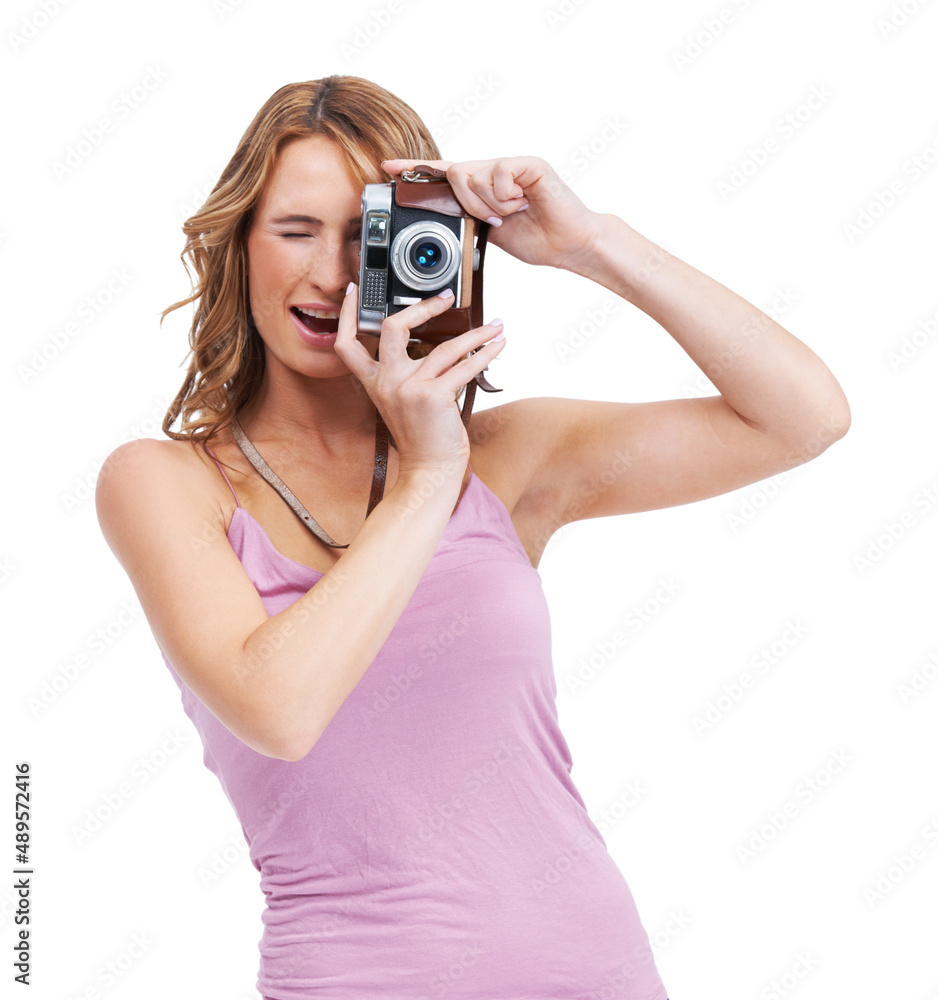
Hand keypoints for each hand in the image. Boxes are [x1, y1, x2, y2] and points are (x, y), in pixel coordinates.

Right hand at [333, 282, 505, 474]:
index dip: (345, 313)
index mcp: (374, 383)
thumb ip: (408, 374)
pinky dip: (486, 354)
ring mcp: (409, 389)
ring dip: (476, 334)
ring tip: (495, 328)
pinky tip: (497, 348)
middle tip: (447, 297)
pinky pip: (464, 367)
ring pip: (445, 347)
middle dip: (423, 306)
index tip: (352, 289)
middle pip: (393, 328)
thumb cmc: (423, 437)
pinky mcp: (433, 397)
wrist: (429, 470)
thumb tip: (438, 344)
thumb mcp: (402, 402)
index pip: (348, 344)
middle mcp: (387, 383)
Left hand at [381, 156, 602, 271]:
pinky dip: (506, 196)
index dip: (415, 169)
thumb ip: (467, 219)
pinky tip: (524, 204)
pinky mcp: (529, 163)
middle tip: (491, 221)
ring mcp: (512, 164)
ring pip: (474, 175)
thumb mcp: (490, 233)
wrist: (571, 244)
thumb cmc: (538, 239)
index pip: (443, 171)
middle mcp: (495, 170)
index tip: (387, 168)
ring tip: (513, 214)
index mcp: (483, 186)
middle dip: (467, 204)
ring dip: (489, 204)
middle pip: (456, 173)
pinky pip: (498, 173)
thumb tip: (444, 219)